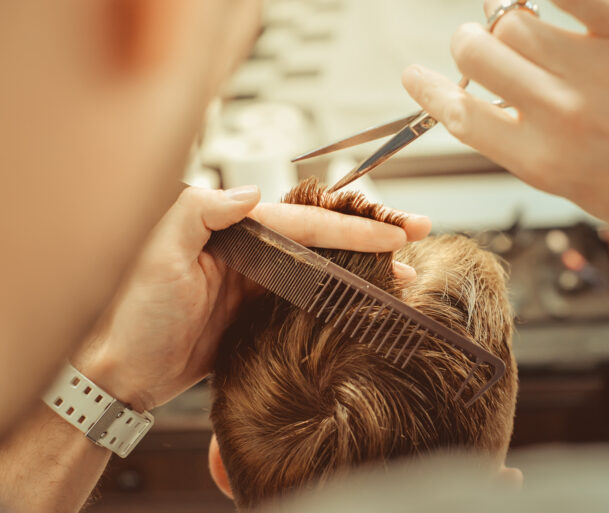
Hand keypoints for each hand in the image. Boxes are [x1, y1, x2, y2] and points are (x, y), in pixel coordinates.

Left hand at [76, 186, 430, 411]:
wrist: (123, 373)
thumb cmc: (129, 315)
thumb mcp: (154, 255)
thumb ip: (198, 214)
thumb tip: (248, 191)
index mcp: (231, 231)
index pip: (305, 223)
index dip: (352, 226)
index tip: (392, 230)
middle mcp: (250, 252)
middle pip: (323, 239)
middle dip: (371, 236)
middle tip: (414, 236)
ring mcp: (258, 284)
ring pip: (324, 269)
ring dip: (364, 268)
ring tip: (405, 274)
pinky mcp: (260, 313)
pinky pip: (310, 300)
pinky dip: (341, 297)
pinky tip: (364, 301)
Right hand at [402, 0, 608, 265]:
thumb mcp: (581, 190)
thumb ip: (530, 149)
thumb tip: (495, 109)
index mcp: (540, 161)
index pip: (459, 115)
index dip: (427, 90)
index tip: (413, 74)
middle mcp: (557, 114)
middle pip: (478, 51)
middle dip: (470, 44)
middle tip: (482, 43)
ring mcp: (594, 69)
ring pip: (516, 18)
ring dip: (511, 18)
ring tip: (530, 25)